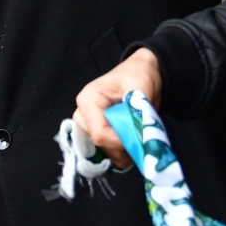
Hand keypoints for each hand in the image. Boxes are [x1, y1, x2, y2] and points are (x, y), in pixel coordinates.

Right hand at [72, 48, 161, 168]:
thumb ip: (139, 112)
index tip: (140, 138)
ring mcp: (87, 126)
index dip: (121, 141)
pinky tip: (133, 141)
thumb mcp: (142, 87)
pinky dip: (122, 153)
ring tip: (139, 135)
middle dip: (123, 147)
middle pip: (99, 145)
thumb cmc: (138, 75)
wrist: (139, 72)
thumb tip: (139, 137)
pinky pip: (106, 153)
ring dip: (124, 151)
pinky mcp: (94, 134)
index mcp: (88, 100)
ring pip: (104, 152)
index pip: (99, 133)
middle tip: (142, 137)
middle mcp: (82, 115)